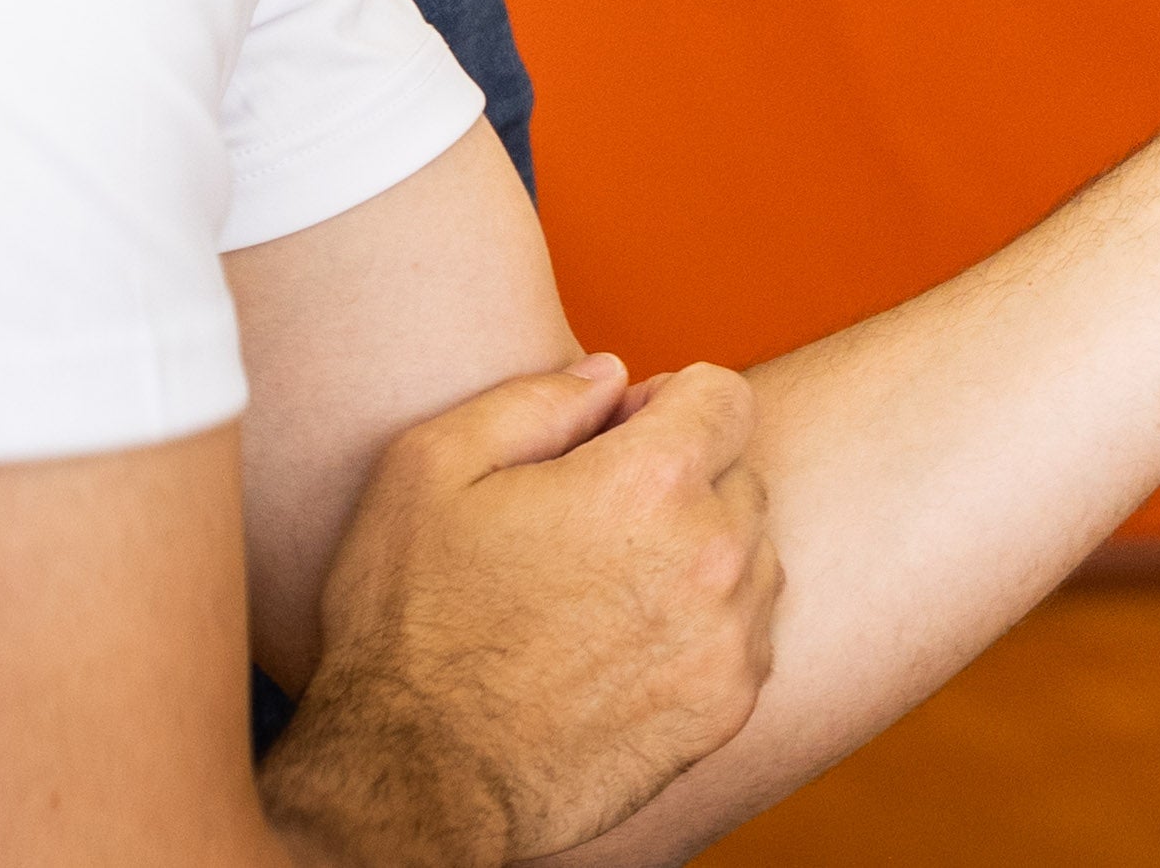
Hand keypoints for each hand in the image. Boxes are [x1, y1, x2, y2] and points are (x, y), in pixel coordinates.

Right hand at [267, 355, 780, 866]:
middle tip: (593, 525)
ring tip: (607, 590)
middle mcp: (711, 555)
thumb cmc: (409, 624)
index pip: (726, 396)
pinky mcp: (727, 706)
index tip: (615, 439)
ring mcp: (728, 638)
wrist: (413, 783)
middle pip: (738, 474)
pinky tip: (627, 646)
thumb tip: (613, 375)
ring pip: (751, 555)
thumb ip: (535, 399)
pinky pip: (748, 633)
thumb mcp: (429, 469)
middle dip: (680, 481)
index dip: (665, 405)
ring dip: (698, 555)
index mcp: (651, 482)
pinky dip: (705, 628)